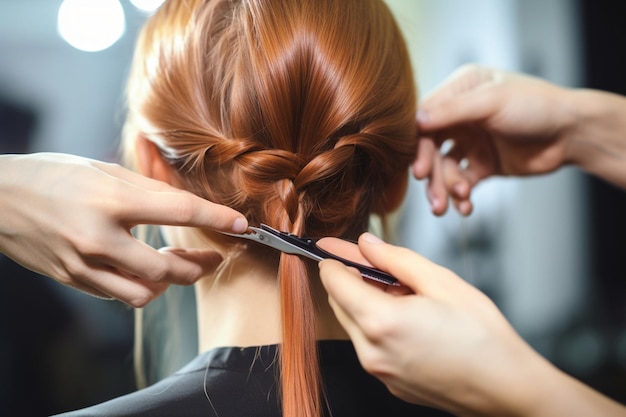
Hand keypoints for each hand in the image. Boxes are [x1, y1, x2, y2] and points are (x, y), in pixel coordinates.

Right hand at [0, 153, 247, 306]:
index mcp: (110, 200)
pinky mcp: (73, 279)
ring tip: (176, 263)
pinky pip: (118, 293)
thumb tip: (185, 204)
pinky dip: (139, 283)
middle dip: (197, 266)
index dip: (216, 219)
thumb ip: (147, 190)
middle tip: (212, 256)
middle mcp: (98, 237)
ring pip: (144, 293)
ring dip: (168, 282)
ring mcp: (83, 264)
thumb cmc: (52, 175)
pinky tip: (142, 266)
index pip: (179, 211)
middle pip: (166, 270)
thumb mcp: (103, 170)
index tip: (242, 225)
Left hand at [319, 234, 561, 415]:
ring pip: (354, 324)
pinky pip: (371, 346)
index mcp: (381, 322)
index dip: (333, 258)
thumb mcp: (440, 281)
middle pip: (340, 303)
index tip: (334, 245)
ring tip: (406, 293)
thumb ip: (395, 259)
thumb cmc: (483, 337)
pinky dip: (379, 326)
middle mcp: (372, 351)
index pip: (334, 282)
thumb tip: (366, 244)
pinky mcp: (390, 383)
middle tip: (378, 263)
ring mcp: (380, 371)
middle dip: (352, 278)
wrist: (507, 388)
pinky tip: (410, 318)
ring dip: (366, 302)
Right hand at [415, 64, 576, 215]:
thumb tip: (415, 121)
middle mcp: (461, 116)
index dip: (418, 147)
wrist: (573, 134)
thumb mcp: (492, 102)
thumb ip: (452, 110)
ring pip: (443, 169)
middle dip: (433, 175)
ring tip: (456, 203)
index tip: (420, 171)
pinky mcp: (481, 164)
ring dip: (446, 188)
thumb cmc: (537, 106)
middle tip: (435, 198)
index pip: (425, 119)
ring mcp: (470, 141)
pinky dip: (460, 197)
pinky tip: (466, 207)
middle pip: (430, 148)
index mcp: (460, 91)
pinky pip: (461, 183)